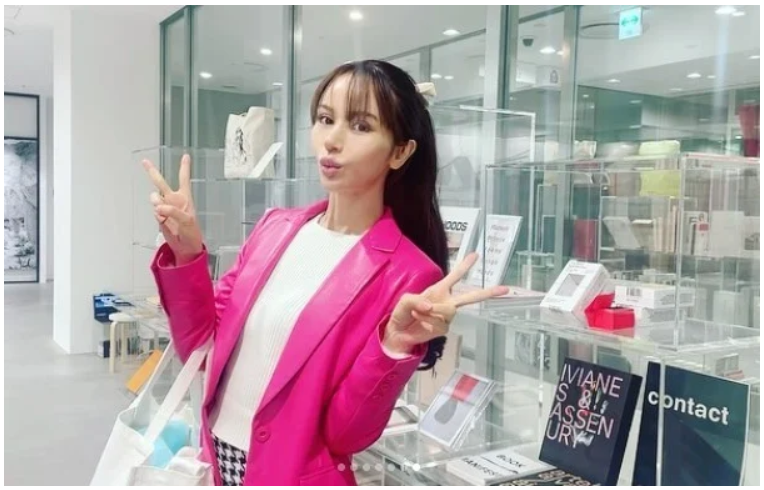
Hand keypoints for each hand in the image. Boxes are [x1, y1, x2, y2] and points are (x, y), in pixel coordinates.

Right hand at [143, 154, 202, 264]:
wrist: (185, 246)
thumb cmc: (191, 232)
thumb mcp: (187, 221)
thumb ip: (174, 212)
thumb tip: (159, 206)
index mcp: (185, 198)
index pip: (184, 179)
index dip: (184, 167)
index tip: (186, 156)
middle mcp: (174, 200)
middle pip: (161, 183)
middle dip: (152, 172)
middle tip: (145, 162)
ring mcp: (165, 208)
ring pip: (154, 198)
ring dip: (156, 201)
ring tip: (163, 211)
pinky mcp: (159, 217)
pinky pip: (155, 212)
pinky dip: (158, 215)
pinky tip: (164, 221)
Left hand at [384, 253, 508, 354]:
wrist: (398, 333)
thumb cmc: (402, 313)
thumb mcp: (405, 301)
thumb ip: (416, 300)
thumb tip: (432, 307)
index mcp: (439, 290)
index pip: (455, 276)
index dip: (465, 266)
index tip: (476, 255)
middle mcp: (446, 301)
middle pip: (470, 296)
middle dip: (487, 293)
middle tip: (505, 289)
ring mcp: (447, 316)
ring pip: (447, 311)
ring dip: (430, 312)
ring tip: (417, 313)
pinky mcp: (444, 328)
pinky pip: (439, 323)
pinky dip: (427, 322)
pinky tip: (421, 323)